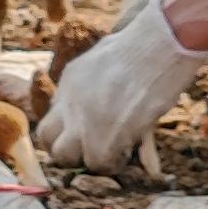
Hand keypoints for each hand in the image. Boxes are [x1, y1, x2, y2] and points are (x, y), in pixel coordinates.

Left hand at [34, 1, 207, 168]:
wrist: (159, 45)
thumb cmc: (146, 47)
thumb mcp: (119, 66)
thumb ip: (111, 91)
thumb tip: (120, 126)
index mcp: (70, 81)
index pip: (51, 116)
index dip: (67, 130)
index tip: (87, 133)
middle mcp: (69, 102)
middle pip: (48, 140)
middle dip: (68, 149)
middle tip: (94, 149)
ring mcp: (83, 121)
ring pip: (65, 156)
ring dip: (88, 158)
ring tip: (114, 151)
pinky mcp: (102, 137)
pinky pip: (99, 164)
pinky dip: (115, 163)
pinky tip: (131, 150)